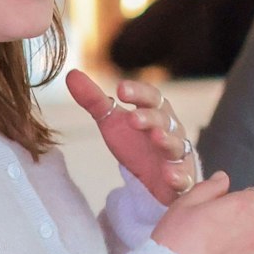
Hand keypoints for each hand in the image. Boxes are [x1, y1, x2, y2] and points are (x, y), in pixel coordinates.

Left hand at [66, 68, 197, 203]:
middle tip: (132, 118)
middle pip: (162, 119)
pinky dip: (179, 176)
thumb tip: (71, 74)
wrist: (155, 179)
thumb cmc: (136, 144)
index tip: (121, 90)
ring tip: (156, 137)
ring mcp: (176, 155)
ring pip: (175, 145)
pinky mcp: (181, 179)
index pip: (150, 96)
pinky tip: (171, 177)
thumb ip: (93, 100)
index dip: (137, 92)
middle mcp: (170, 130)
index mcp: (154, 112)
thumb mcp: (112, 122)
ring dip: (167, 140)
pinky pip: (183, 178)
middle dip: (148, 117)